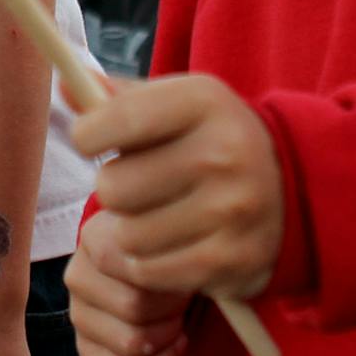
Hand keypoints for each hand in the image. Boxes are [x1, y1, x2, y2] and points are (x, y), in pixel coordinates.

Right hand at [67, 210, 194, 355]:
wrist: (162, 273)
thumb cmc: (171, 255)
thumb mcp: (173, 238)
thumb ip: (173, 244)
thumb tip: (185, 267)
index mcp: (93, 237)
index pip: (135, 267)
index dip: (174, 280)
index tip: (188, 276)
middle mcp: (77, 275)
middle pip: (133, 306)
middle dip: (172, 309)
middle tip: (184, 299)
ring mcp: (78, 314)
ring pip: (130, 342)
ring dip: (167, 336)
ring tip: (178, 320)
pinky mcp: (85, 348)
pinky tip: (175, 345)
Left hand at [71, 74, 283, 300]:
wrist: (292, 188)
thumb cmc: (210, 139)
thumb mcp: (174, 104)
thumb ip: (117, 97)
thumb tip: (63, 83)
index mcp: (204, 101)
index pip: (115, 120)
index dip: (88, 134)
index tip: (94, 138)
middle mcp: (223, 153)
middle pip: (114, 187)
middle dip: (113, 189)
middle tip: (134, 185)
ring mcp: (231, 211)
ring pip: (127, 236)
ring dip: (126, 231)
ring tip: (149, 216)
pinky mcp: (229, 262)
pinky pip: (148, 272)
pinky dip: (145, 263)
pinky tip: (165, 244)